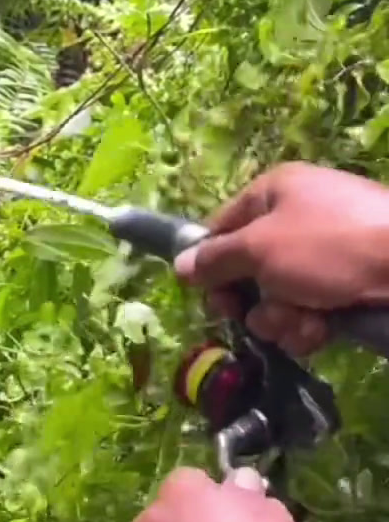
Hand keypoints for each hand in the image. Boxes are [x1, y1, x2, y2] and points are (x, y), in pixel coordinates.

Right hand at [173, 162, 388, 355]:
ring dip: (283, 319)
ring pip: (275, 301)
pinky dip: (310, 326)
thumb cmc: (329, 246)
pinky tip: (325, 328)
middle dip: (254, 302)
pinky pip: (306, 312)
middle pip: (246, 273)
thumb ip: (215, 259)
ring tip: (307, 319)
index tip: (212, 297)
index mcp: (273, 193)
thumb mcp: (261, 248)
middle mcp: (295, 220)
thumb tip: (179, 265)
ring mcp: (321, 257)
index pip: (220, 229)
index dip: (210, 266)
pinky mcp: (343, 287)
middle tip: (264, 311)